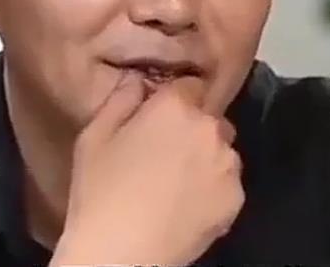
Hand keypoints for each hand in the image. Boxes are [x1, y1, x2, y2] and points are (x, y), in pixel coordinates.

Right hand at [50, 72, 243, 266]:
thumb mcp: (94, 137)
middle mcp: (209, 128)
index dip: (175, 100)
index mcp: (175, 107)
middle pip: (209, 117)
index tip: (161, 118)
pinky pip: (227, 182)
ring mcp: (227, 164)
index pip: (190, 85)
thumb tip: (138, 81)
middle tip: (166, 153)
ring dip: (206, 157)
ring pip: (221, 150)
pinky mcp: (236, 198)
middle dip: (192, 128)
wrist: (121, 255)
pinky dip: (213, 189)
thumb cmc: (100, 192)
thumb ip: (120, 100)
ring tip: (178, 182)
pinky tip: (188, 205)